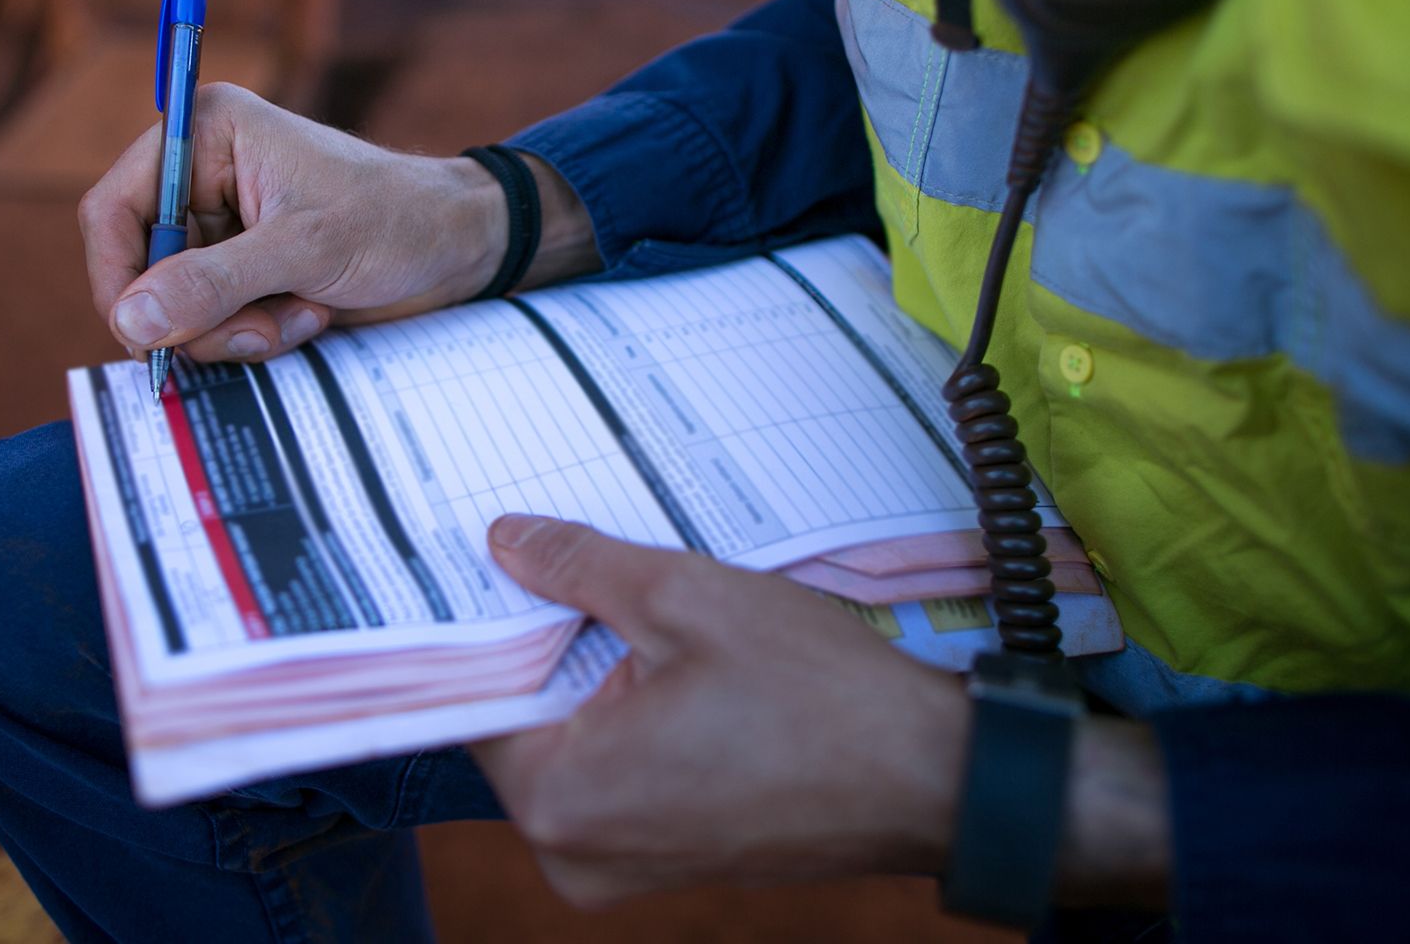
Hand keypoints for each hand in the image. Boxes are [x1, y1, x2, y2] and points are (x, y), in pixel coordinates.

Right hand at [78, 83, 597, 362]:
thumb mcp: (305, 250)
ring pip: (178, 307)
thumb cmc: (396, 221)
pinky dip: (256, 334)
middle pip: (143, 269)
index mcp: (206, 135)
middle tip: (257, 330)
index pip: (113, 208)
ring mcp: (224, 229)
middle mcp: (204, 177)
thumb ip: (214, 284)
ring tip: (301, 314)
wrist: (461, 249)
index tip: (143, 333)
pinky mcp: (246, 271)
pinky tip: (309, 317)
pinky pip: (215, 322)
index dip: (118, 276)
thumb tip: (129, 319)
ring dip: (236, 330)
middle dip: (198, 314)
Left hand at [474, 515, 1173, 911]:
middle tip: (590, 568)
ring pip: (572, 744)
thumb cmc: (820, 698)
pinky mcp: (663, 861)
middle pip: (522, 720)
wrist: (934, 780)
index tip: (499, 558)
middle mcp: (571, 852)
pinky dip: (633, 717)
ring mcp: (618, 867)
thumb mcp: (686, 597)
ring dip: (598, 677)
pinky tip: (681, 666)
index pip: (475, 693)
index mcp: (559, 798)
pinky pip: (617, 774)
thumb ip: (580, 567)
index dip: (491, 617)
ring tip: (656, 616)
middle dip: (552, 643)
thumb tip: (506, 543)